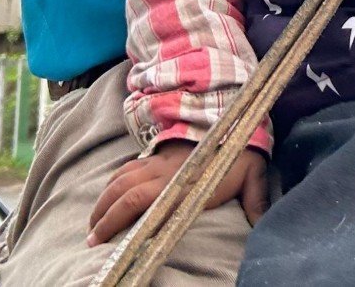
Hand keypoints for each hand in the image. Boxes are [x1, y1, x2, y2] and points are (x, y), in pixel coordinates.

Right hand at [87, 141, 267, 245]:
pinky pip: (127, 168)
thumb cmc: (243, 151)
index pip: (140, 201)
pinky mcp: (157, 154)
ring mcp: (157, 160)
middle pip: (122, 192)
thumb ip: (255, 199)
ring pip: (120, 178)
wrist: (234, 114)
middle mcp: (163, 171)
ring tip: (94, 222)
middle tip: (91, 238)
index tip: (102, 240)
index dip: (117, 219)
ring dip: (104, 200)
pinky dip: (112, 183)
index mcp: (181, 182)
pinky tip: (108, 196)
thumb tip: (264, 222)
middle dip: (103, 215)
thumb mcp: (253, 174)